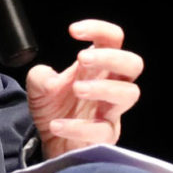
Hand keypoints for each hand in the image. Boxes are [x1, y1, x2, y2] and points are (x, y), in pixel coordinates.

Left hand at [25, 20, 143, 155]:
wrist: (51, 143)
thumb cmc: (54, 108)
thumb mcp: (39, 87)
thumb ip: (40, 76)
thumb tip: (50, 80)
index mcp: (99, 66)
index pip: (113, 39)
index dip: (99, 29)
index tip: (73, 31)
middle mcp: (111, 85)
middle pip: (133, 64)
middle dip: (111, 57)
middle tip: (81, 58)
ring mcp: (112, 111)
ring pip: (129, 93)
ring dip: (103, 88)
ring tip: (76, 89)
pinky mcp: (107, 136)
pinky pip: (102, 130)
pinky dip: (78, 126)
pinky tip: (57, 124)